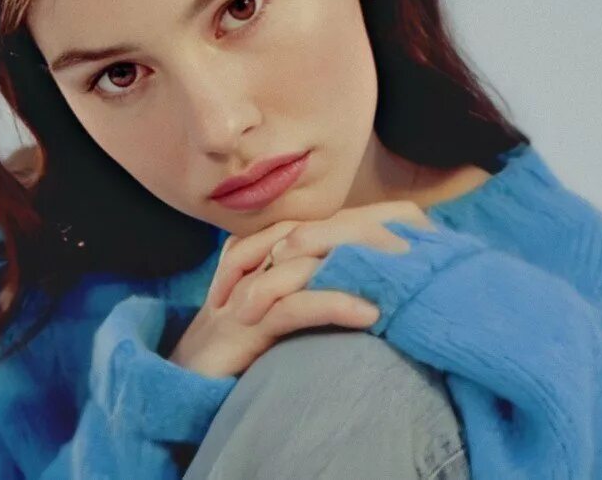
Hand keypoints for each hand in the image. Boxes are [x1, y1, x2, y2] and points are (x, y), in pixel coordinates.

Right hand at [167, 201, 432, 378]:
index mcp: (257, 250)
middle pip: (314, 232)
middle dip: (367, 235)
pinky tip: (369, 313)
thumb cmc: (236, 342)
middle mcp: (249, 262)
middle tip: (421, 242)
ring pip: (305, 261)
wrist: (179, 380)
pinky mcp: (242, 328)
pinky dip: (332, 305)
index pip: (316, 222)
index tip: (413, 227)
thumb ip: (304, 281)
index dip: (361, 220)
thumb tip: (359, 273)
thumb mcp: (273, 304)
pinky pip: (292, 307)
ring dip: (357, 265)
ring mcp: (243, 292)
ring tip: (406, 272)